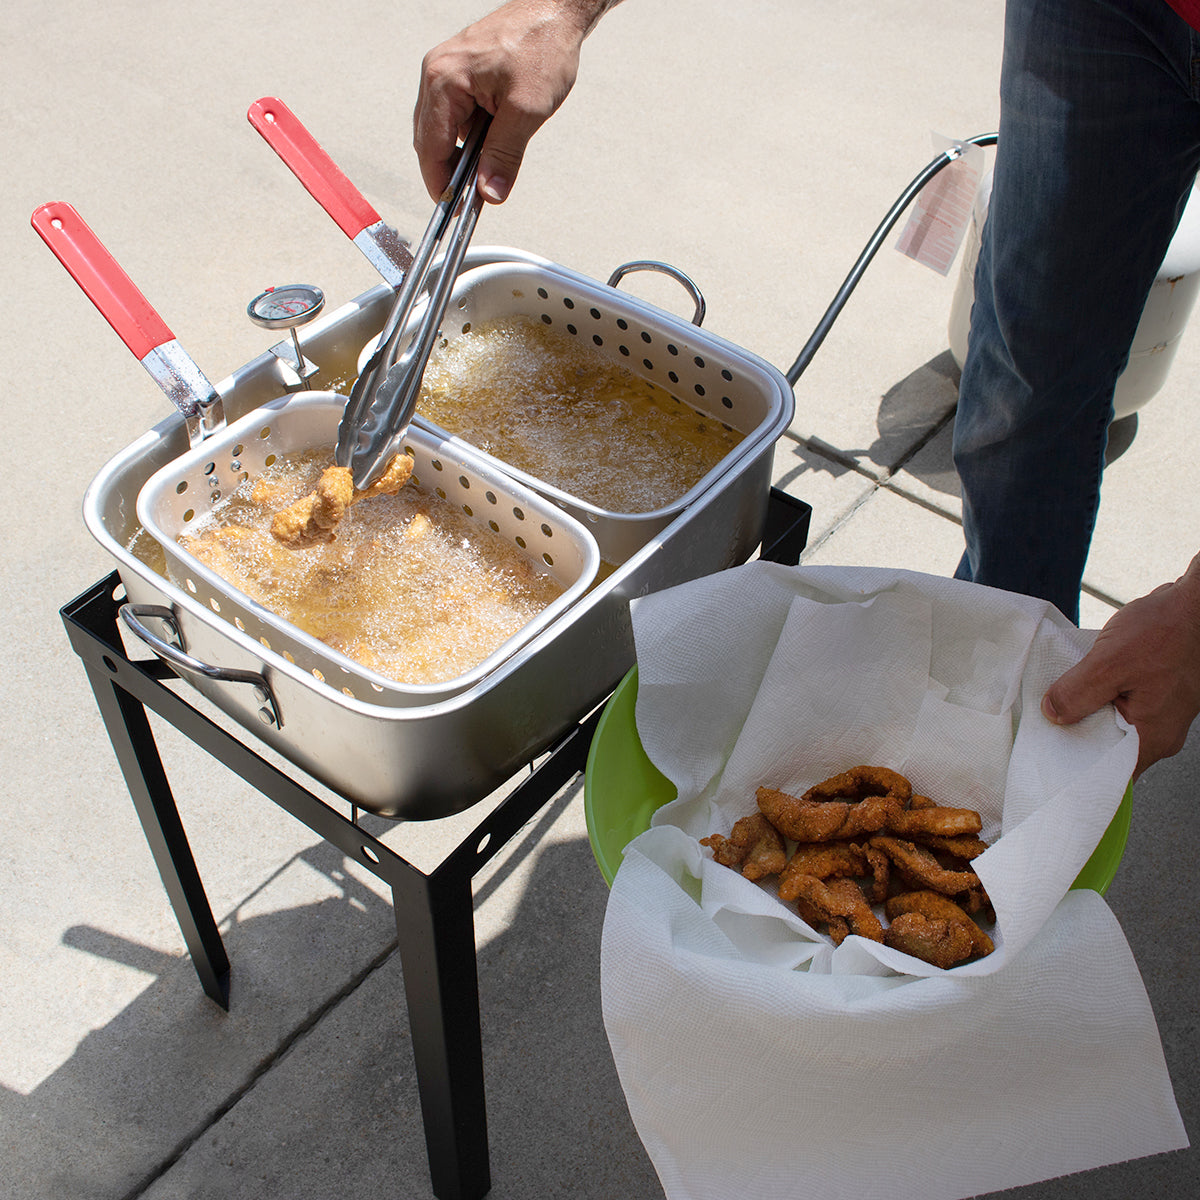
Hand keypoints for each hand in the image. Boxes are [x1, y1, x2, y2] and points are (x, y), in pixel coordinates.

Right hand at [414, 0, 616, 202]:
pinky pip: (455, 115)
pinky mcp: (459, 73)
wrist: (555, 9)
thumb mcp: (527, 109)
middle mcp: (437, 73)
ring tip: (491, 163)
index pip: (431, 148)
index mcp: (444, 79)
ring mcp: (446, 72)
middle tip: (476, 195)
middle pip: (430, 141)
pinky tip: (493, 139)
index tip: (455, 209)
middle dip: (452, 171)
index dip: (442, 183)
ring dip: (463, 152)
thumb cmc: (542, 44)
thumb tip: (489, 192)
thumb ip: (505, 155)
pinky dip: (470, 135)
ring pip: (443, 130)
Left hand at [1042, 554, 1199, 778]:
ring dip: (1087, 715)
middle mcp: (1160, 733)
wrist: (1196, 603)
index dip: (1077, 771)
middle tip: (1044, 728)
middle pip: (1108, 751)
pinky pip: (1121, 706)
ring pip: (1113, 726)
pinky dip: (1100, 698)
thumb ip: (1077, 693)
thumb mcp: (1110, 662)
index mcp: (1153, 737)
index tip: (1047, 761)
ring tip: (1059, 705)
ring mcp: (1160, 714)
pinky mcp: (1156, 695)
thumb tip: (1053, 715)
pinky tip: (1081, 686)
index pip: (1110, 774)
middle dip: (1077, 739)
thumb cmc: (1165, 630)